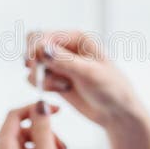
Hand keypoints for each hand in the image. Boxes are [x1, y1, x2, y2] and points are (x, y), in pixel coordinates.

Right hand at [25, 29, 149, 131]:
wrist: (117, 113)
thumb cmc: (111, 89)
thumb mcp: (89, 73)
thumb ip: (65, 61)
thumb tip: (43, 48)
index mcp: (76, 38)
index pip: (43, 35)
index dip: (34, 48)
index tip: (32, 63)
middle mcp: (66, 48)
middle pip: (33, 48)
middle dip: (34, 63)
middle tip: (40, 75)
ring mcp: (59, 65)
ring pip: (33, 66)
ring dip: (42, 78)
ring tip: (62, 87)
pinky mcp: (56, 80)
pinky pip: (36, 79)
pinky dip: (44, 86)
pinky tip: (63, 91)